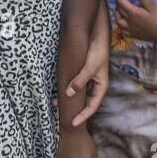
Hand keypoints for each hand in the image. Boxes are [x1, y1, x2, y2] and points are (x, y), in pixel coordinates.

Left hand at [62, 5, 109, 125]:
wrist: (96, 33)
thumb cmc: (97, 50)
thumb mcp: (90, 66)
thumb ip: (80, 80)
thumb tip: (69, 93)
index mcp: (101, 86)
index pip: (92, 107)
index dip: (83, 116)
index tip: (73, 123)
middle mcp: (95, 84)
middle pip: (85, 102)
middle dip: (74, 110)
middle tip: (62, 117)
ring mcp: (88, 79)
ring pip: (78, 94)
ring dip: (68, 99)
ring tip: (55, 103)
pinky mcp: (82, 72)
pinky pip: (74, 84)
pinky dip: (67, 89)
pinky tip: (58, 89)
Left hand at [113, 0, 156, 45]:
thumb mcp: (152, 5)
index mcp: (134, 13)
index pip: (120, 2)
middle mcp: (130, 22)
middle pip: (118, 10)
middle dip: (118, 1)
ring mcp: (131, 30)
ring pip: (118, 21)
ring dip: (117, 13)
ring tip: (121, 8)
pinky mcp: (134, 36)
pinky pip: (123, 30)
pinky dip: (121, 24)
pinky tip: (125, 21)